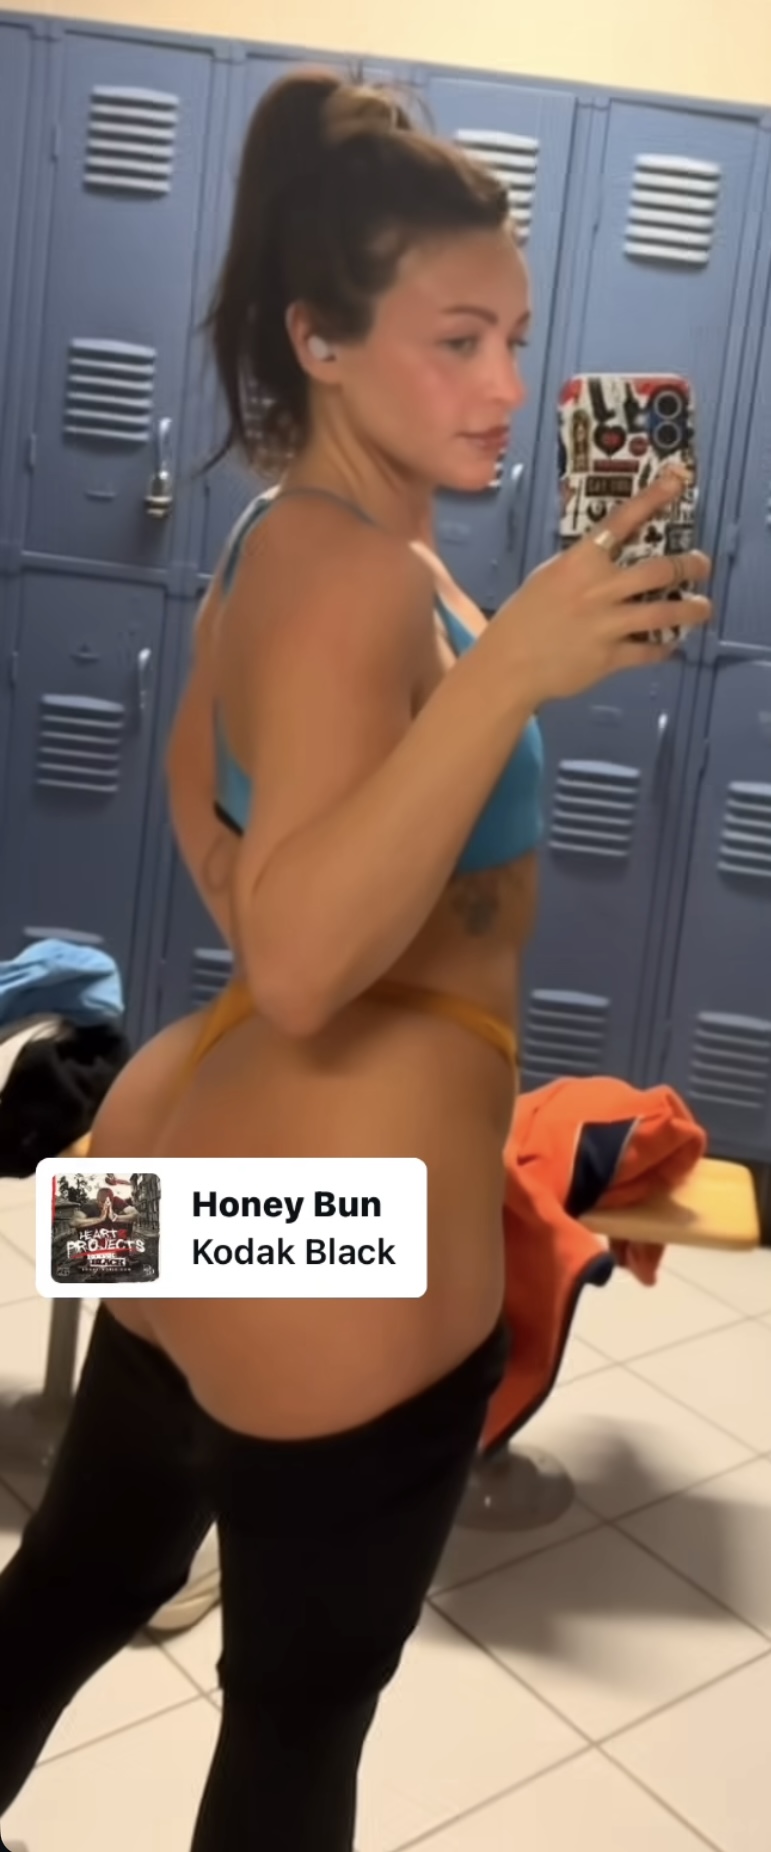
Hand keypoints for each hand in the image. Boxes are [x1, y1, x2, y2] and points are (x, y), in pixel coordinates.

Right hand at [493, 466, 711, 704]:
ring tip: (703, 608)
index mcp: (580, 562)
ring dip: (691, 609)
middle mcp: (599, 589)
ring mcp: (607, 624)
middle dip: (688, 566)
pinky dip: (663, 647)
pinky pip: (648, 651)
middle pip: (658, 570)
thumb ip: (582, 565)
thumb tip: (608, 553)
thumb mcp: (549, 576)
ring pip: (663, 613)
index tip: (677, 480)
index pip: (622, 521)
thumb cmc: (524, 616)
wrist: (508, 664)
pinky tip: (669, 644)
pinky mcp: (610, 657)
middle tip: (701, 565)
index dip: (653, 498)